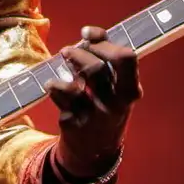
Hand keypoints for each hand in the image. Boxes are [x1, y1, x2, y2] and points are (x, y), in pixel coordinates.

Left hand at [45, 25, 141, 177]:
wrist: (95, 150)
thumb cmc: (105, 105)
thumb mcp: (116, 87)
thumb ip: (106, 59)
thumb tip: (88, 33)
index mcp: (130, 91)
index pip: (125, 58)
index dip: (104, 41)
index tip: (87, 34)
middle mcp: (114, 104)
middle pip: (95, 69)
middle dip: (78, 53)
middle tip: (67, 50)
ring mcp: (93, 116)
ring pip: (74, 85)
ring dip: (63, 69)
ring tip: (61, 61)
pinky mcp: (73, 124)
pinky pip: (59, 97)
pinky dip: (54, 85)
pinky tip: (54, 85)